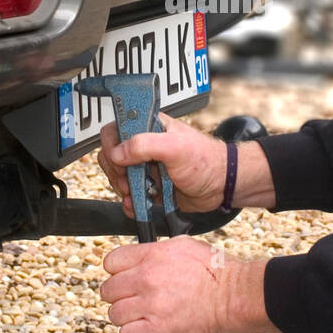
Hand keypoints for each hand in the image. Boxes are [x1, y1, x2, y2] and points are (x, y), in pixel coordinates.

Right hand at [96, 111, 227, 218]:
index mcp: (149, 128)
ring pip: (118, 178)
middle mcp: (145, 146)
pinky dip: (130, 203)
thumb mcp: (175, 147)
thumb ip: (144, 145)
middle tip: (128, 180)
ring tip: (136, 194)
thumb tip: (118, 153)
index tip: (121, 160)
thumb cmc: (205, 160)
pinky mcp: (150, 187)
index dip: (112, 145)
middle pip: (112, 156)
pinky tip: (137, 205)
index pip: (116, 129)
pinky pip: (130, 195)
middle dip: (116, 172)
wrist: (220, 186)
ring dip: (123, 189)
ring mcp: (146, 168)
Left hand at [100, 236, 272, 332]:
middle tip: (133, 298)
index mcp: (152, 256)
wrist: (234, 297)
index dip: (117, 271)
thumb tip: (142, 256)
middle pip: (108, 289)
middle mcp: (147, 279)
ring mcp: (150, 305)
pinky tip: (146, 329)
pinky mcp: (157, 330)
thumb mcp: (184, 246)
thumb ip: (156, 251)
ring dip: (126, 316)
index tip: (124, 277)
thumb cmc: (216, 271)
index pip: (111, 262)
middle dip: (119, 294)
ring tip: (142, 315)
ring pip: (114, 313)